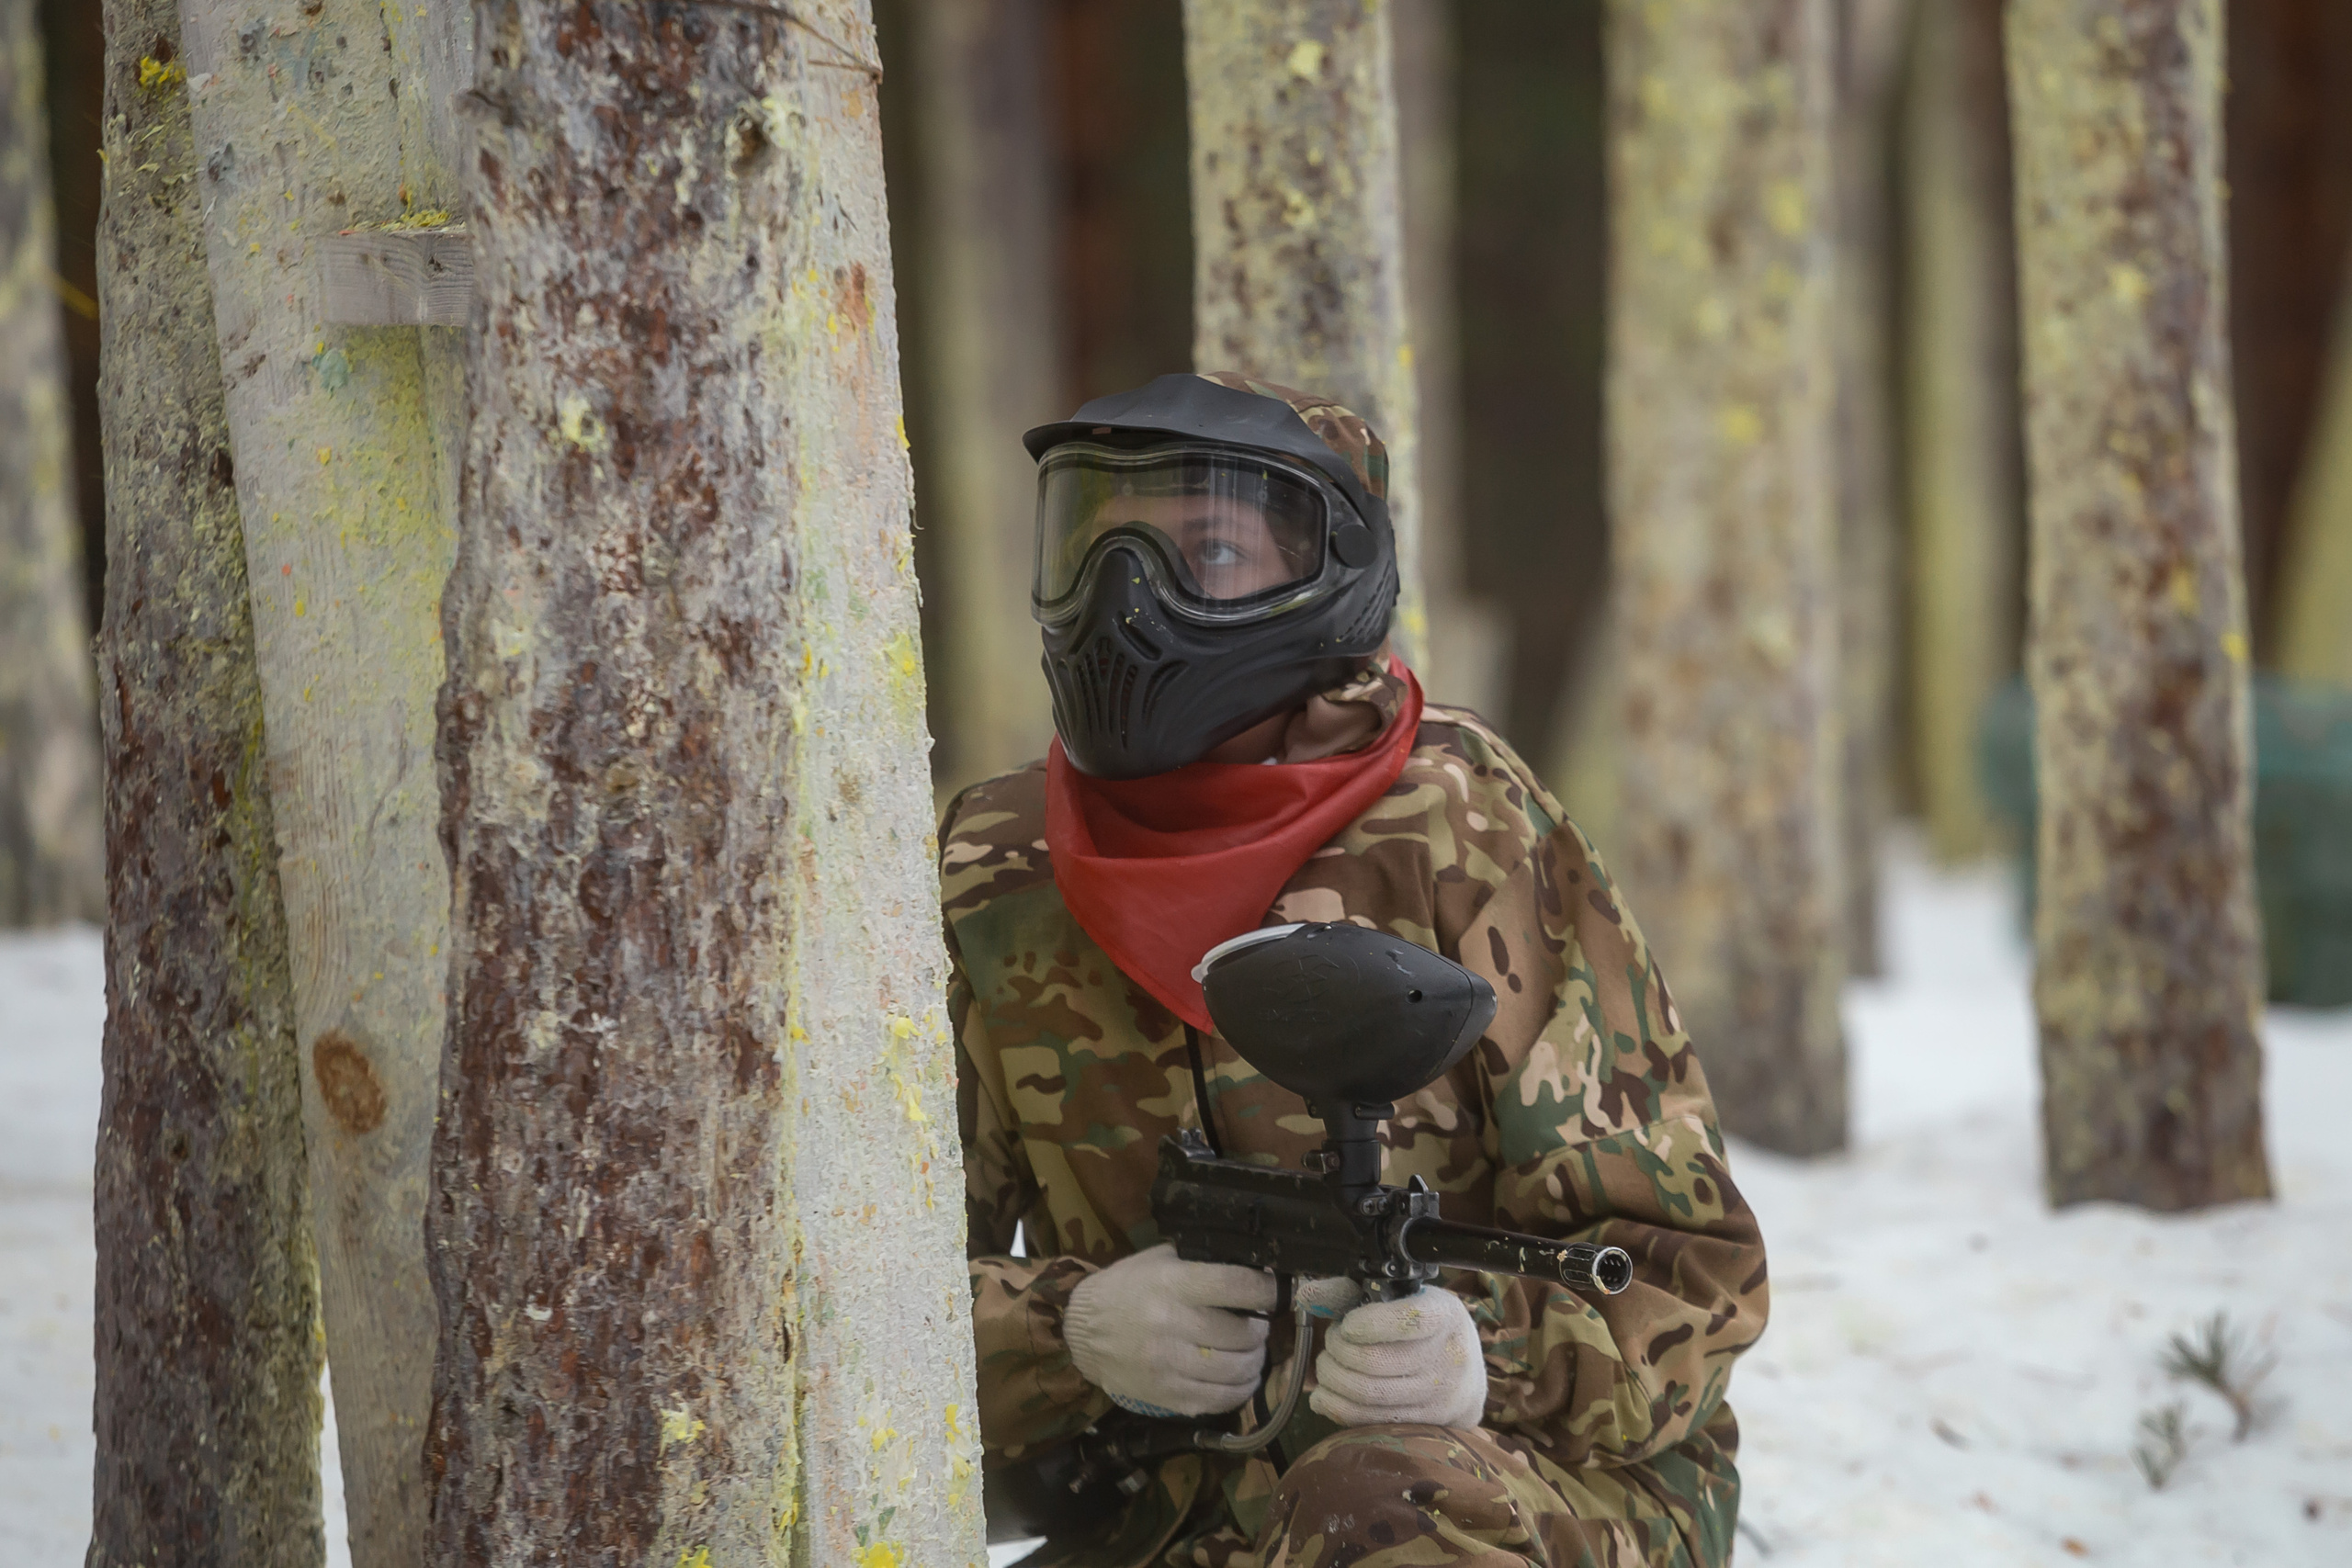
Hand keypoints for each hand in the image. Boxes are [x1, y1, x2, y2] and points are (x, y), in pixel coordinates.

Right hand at [1064, 1244, 1277, 1416]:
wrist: (1081, 1333)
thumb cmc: (1125, 1289)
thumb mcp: (1158, 1261)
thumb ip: (1200, 1263)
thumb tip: (1252, 1268)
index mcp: (1174, 1284)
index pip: (1238, 1286)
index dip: (1268, 1290)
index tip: (1277, 1292)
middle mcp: (1173, 1324)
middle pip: (1243, 1334)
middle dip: (1260, 1331)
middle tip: (1258, 1327)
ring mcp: (1170, 1364)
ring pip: (1237, 1370)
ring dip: (1254, 1362)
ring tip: (1252, 1353)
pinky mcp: (1167, 1395)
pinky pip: (1220, 1400)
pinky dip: (1240, 1391)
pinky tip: (1241, 1379)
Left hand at [1310, 1285, 1488, 1428]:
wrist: (1467, 1380)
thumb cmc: (1424, 1332)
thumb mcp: (1402, 1300)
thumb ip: (1351, 1293)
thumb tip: (1308, 1294)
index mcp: (1444, 1316)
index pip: (1408, 1320)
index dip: (1368, 1323)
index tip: (1347, 1324)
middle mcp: (1446, 1357)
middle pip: (1375, 1361)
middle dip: (1338, 1349)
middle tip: (1332, 1341)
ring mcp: (1437, 1396)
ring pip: (1367, 1393)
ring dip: (1333, 1377)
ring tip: (1329, 1364)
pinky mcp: (1422, 1424)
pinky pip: (1368, 1420)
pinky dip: (1336, 1407)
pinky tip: (1326, 1394)